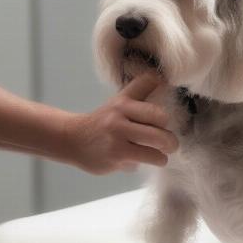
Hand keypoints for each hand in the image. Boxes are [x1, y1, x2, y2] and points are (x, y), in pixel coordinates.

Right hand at [63, 72, 178, 173]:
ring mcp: (117, 136)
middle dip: (170, 134)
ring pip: (158, 142)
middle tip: (170, 143)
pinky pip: (146, 160)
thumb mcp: (119, 101)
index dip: (162, 97)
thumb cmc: (104, 122)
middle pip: (161, 117)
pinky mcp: (117, 156)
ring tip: (160, 155)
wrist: (72, 140)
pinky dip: (148, 162)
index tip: (163, 116)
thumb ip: (141, 91)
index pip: (149, 84)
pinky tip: (140, 161)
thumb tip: (163, 80)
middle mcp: (119, 115)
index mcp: (123, 101)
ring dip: (163, 154)